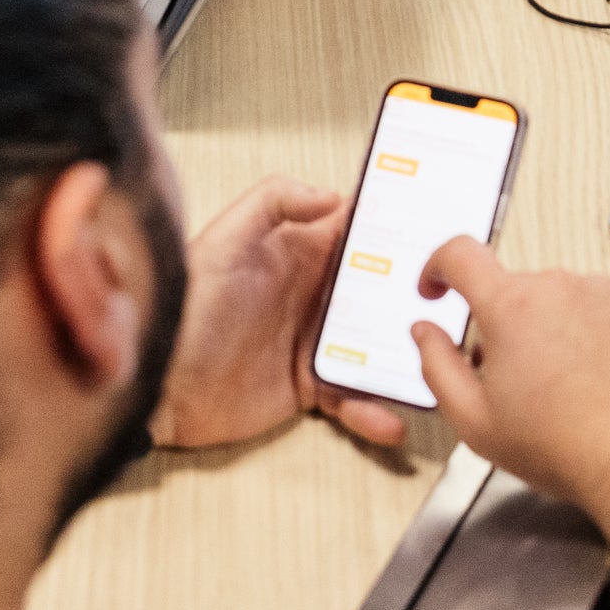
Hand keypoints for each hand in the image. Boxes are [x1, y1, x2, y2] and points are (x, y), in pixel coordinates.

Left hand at [151, 177, 410, 451]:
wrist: (156, 384)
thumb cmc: (184, 309)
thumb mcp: (223, 241)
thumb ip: (272, 201)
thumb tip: (331, 193)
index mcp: (298, 250)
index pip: (358, 229)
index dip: (394, 225)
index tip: (434, 225)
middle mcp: (313, 293)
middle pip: (380, 288)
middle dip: (416, 292)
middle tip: (453, 300)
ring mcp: (316, 341)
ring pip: (378, 343)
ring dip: (406, 354)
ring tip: (432, 366)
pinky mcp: (311, 386)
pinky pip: (354, 396)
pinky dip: (375, 409)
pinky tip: (390, 417)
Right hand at [411, 238, 609, 530]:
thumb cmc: (566, 448)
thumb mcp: (475, 421)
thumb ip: (437, 365)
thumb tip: (426, 332)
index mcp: (511, 307)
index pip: (460, 255)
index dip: (439, 266)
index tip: (439, 285)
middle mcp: (559, 286)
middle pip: (517, 292)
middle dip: (509, 326)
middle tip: (519, 379)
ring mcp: (606, 290)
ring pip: (563, 299)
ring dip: (557, 329)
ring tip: (572, 385)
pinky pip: (607, 303)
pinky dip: (599, 329)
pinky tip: (603, 373)